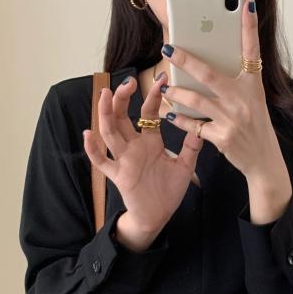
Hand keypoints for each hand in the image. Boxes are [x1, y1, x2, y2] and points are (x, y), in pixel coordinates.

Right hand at [82, 71, 203, 240]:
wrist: (158, 215)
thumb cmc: (169, 191)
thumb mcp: (185, 167)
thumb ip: (191, 148)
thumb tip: (203, 127)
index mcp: (150, 142)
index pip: (148, 113)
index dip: (153, 96)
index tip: (161, 78)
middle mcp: (134, 147)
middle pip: (122, 116)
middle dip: (123, 98)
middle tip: (128, 81)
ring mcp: (124, 160)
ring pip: (110, 133)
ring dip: (105, 113)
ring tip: (104, 94)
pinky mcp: (118, 176)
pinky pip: (102, 161)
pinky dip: (93, 149)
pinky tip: (89, 134)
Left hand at [160, 0, 291, 192]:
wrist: (264, 160)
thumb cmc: (256, 127)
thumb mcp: (254, 101)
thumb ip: (237, 84)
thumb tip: (209, 69)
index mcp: (253, 87)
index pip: (252, 52)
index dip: (250, 29)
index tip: (246, 6)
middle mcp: (243, 100)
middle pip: (209, 75)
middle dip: (186, 61)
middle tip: (168, 51)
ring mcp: (232, 120)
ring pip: (196, 100)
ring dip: (177, 93)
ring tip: (166, 87)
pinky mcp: (222, 137)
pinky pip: (194, 125)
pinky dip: (180, 120)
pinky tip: (171, 114)